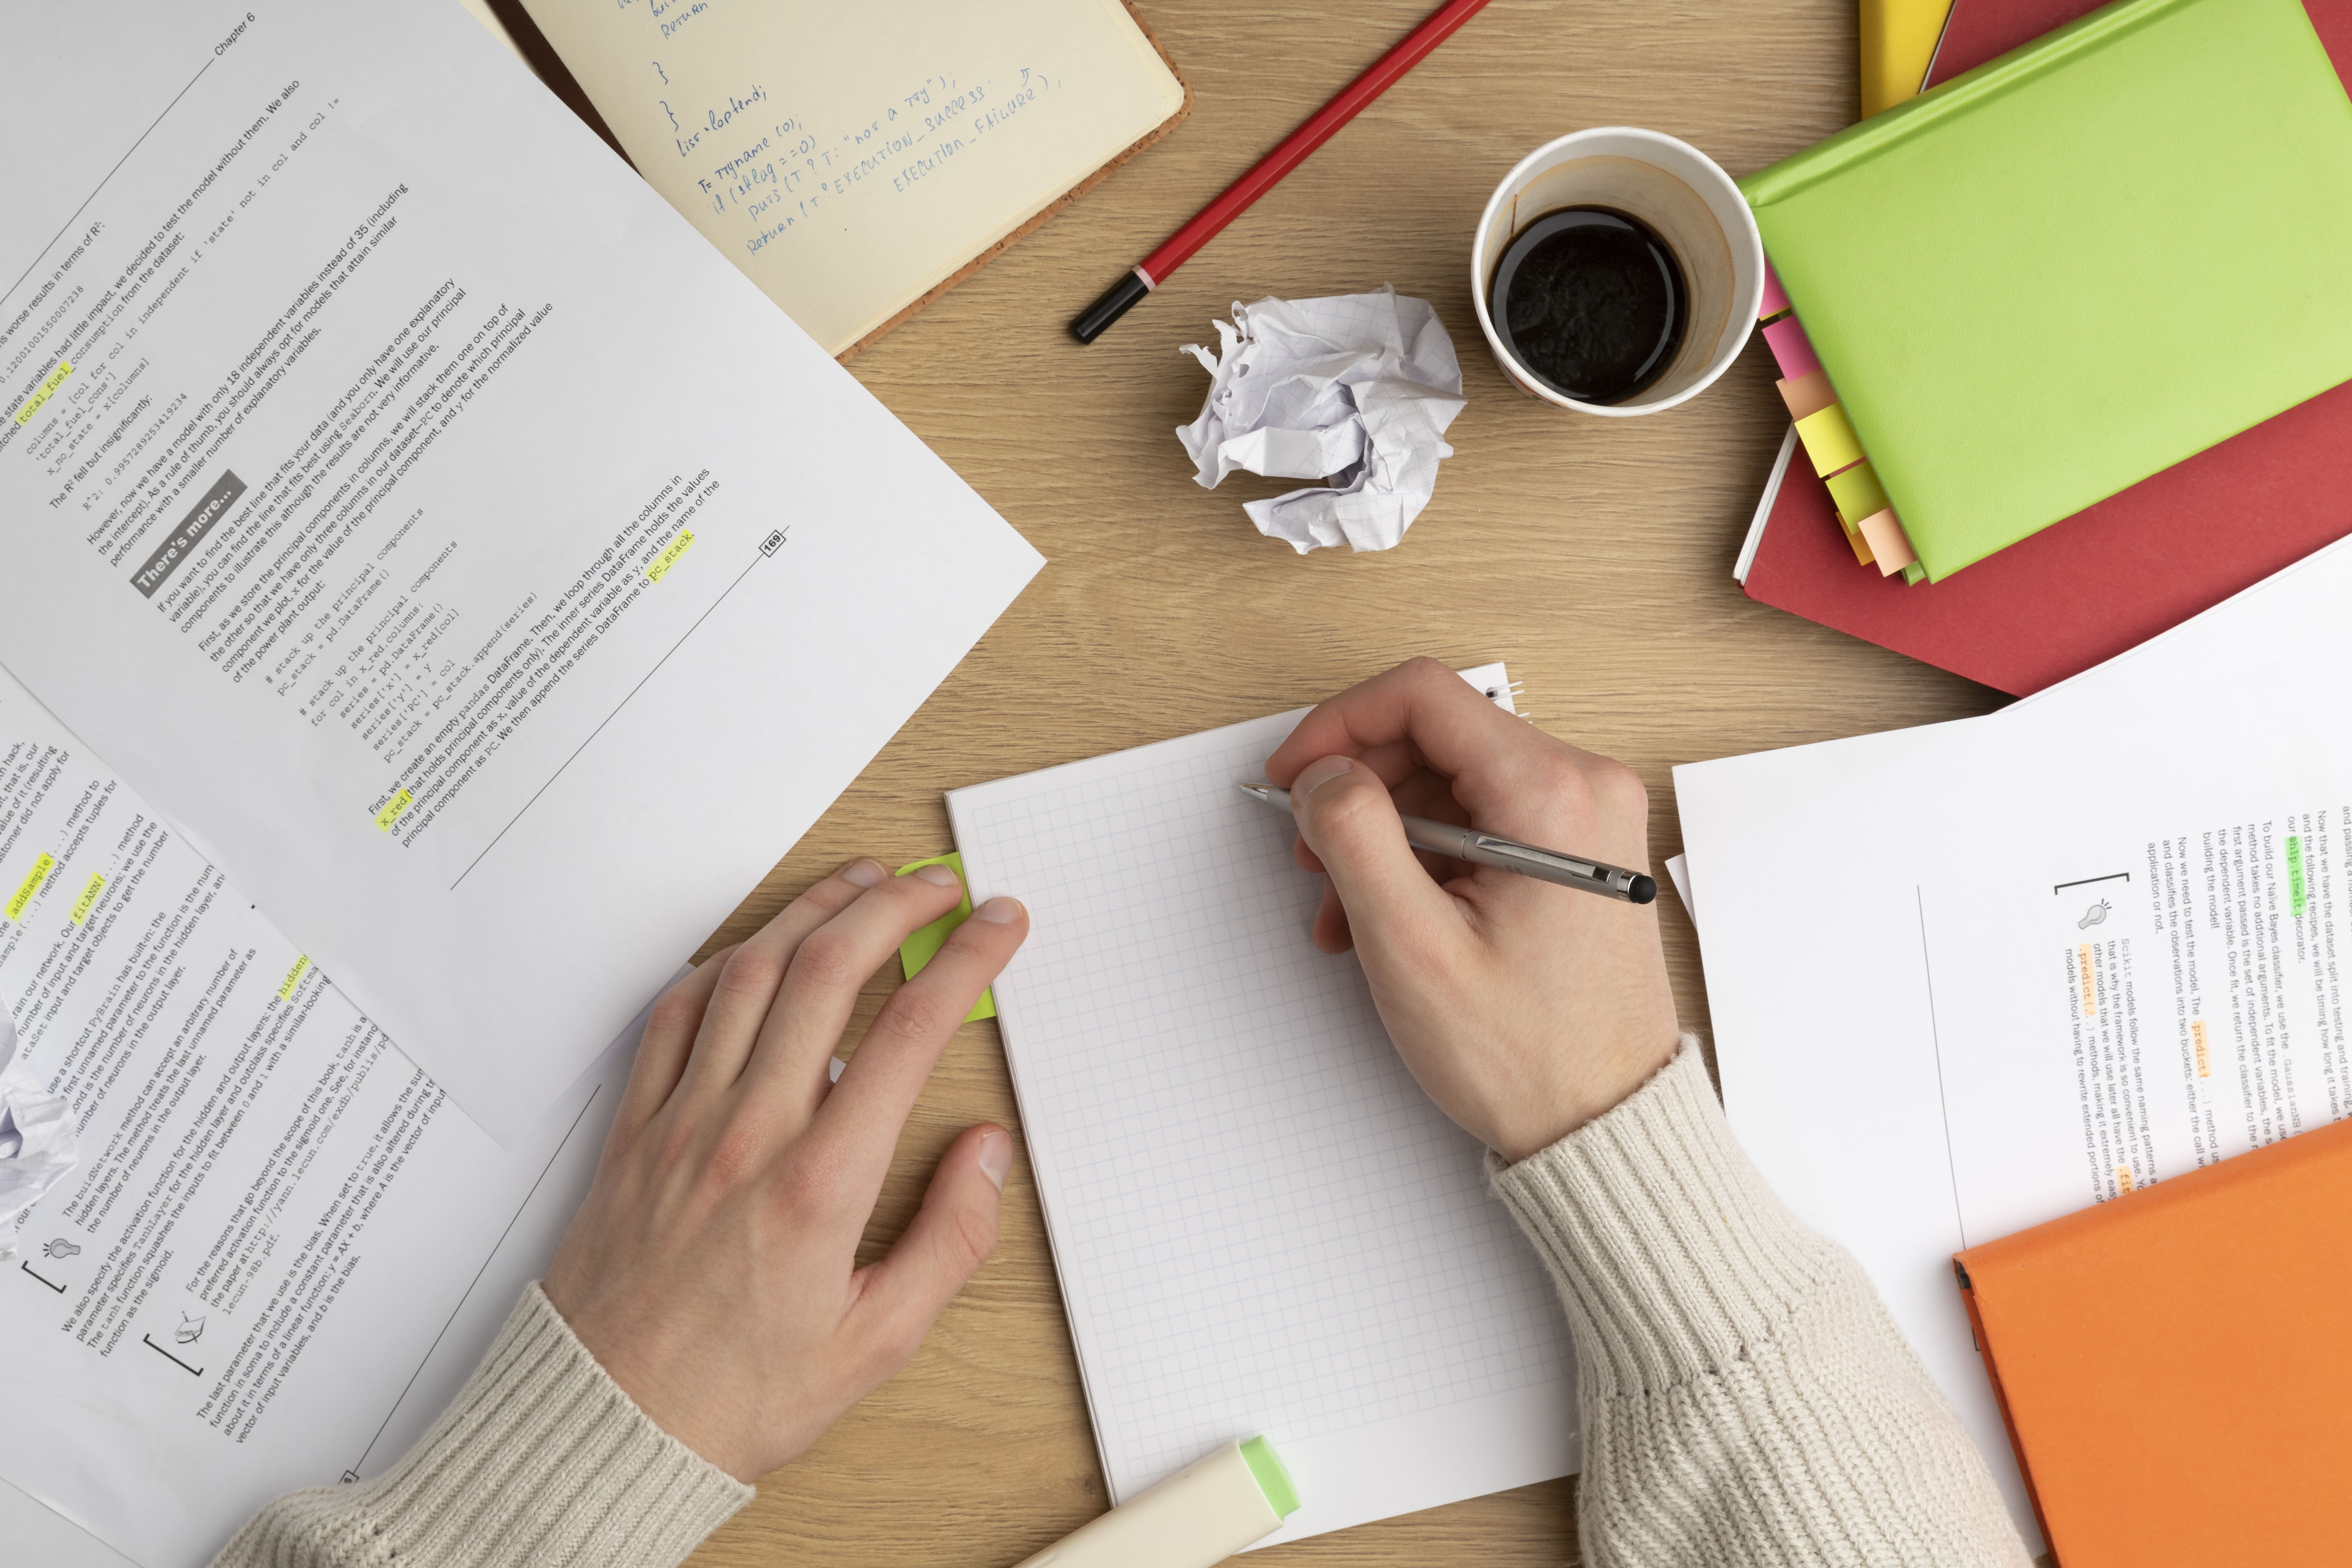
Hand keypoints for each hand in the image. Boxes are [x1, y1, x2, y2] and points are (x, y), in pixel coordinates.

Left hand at [543, 858, 1026, 1481]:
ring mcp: (683, 1122)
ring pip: (749, 973)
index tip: (997, 923)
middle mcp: (750, 1132)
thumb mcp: (876, 1342)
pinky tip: (753, 950)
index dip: (965, 959)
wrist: (608, 1428)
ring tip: (858, 885)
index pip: (910, 1030)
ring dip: (811, 912)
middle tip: (936, 884)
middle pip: (829, 971)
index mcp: (821, 1182)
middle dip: (893, 906)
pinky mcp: (634, 1130)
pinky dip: (720, 963)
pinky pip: (672, 1016)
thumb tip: (984, 1153)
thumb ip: (948, 1241)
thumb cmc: (737, 1395)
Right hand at [1265, 659, 1678, 1160]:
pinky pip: (1482, 820)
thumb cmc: (1530, 1057)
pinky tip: (1392, 917)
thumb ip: (1353, 838)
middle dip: (1358, 791)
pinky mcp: (1578, 854)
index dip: (1338, 725)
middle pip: (1435, 736)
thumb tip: (1322, 773)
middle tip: (1310, 858)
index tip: (1294, 776)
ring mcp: (1588, 821)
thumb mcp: (1411, 946)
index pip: (1423, 695)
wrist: (1607, 1125)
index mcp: (1553, 795)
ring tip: (1345, 911)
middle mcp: (1586, 789)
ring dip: (1384, 834)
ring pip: (1451, 782)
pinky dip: (1425, 856)